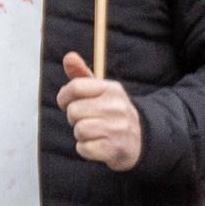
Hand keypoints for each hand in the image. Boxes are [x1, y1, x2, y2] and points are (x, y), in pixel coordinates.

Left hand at [57, 52, 143, 170]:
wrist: (140, 140)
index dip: (64, 96)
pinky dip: (85, 148)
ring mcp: (117, 128)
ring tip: (94, 132)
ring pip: (79, 129)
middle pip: (73, 110)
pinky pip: (83, 148)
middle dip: (75, 117)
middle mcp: (117, 107)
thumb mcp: (101, 91)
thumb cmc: (113, 113)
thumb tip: (68, 56)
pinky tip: (97, 144)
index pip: (75, 87)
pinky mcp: (115, 148)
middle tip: (88, 119)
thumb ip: (81, 75)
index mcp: (112, 89)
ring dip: (81, 134)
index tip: (67, 102)